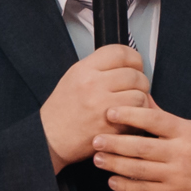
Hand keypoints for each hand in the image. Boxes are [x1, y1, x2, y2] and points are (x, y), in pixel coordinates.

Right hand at [40, 43, 149, 170]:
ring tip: (131, 105)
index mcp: (84, 70)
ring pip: (140, 94)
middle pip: (134, 74)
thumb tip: (126, 64)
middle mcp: (93, 84)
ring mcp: (103, 105)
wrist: (50, 138)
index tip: (136, 65)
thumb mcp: (73, 78)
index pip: (120, 53)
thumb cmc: (62, 111)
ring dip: (141, 100)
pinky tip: (128, 117)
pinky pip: (138, 114)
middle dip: (140, 81)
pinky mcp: (111, 124)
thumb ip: (99, 68)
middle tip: (135, 88)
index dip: (134, 59)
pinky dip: (138, 115)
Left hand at [95, 98, 190, 190]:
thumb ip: (165, 118)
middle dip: (116, 143)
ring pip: (140, 170)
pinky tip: (112, 181)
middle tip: (96, 139)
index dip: (131, 114)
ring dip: (116, 165)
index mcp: (185, 132)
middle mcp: (180, 153)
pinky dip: (127, 187)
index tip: (110, 111)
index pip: (155, 120)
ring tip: (98, 159)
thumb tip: (141, 98)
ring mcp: (176, 175)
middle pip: (142, 147)